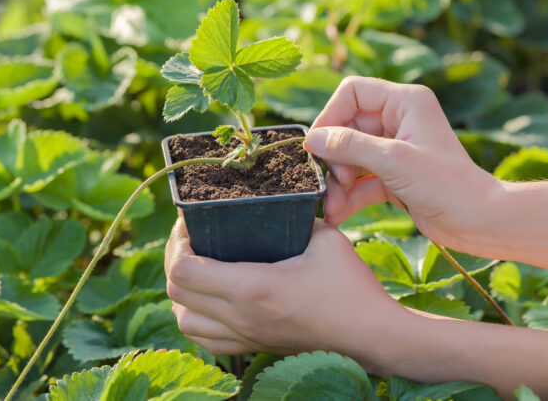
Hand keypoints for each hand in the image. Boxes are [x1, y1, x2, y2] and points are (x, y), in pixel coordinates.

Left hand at [164, 217, 412, 365]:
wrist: (373, 336)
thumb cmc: (352, 287)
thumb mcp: (325, 239)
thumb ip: (294, 218)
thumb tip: (274, 201)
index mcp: (253, 288)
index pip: (184, 272)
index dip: (177, 244)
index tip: (190, 223)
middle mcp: (242, 317)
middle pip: (176, 294)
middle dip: (174, 260)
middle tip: (190, 237)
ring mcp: (246, 336)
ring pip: (184, 322)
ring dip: (181, 293)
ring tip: (197, 267)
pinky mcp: (254, 347)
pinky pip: (205, 341)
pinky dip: (196, 319)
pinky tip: (210, 299)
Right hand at [307, 76, 501, 252]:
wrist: (478, 222)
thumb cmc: (446, 184)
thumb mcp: (393, 161)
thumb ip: (349, 146)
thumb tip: (311, 139)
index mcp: (405, 102)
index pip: (353, 92)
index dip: (331, 115)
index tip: (316, 145)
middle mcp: (400, 120)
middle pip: (347, 129)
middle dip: (333, 159)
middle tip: (324, 184)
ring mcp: (396, 150)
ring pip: (351, 158)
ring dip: (338, 182)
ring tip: (330, 207)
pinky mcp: (394, 177)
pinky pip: (361, 181)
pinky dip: (348, 197)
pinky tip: (337, 215)